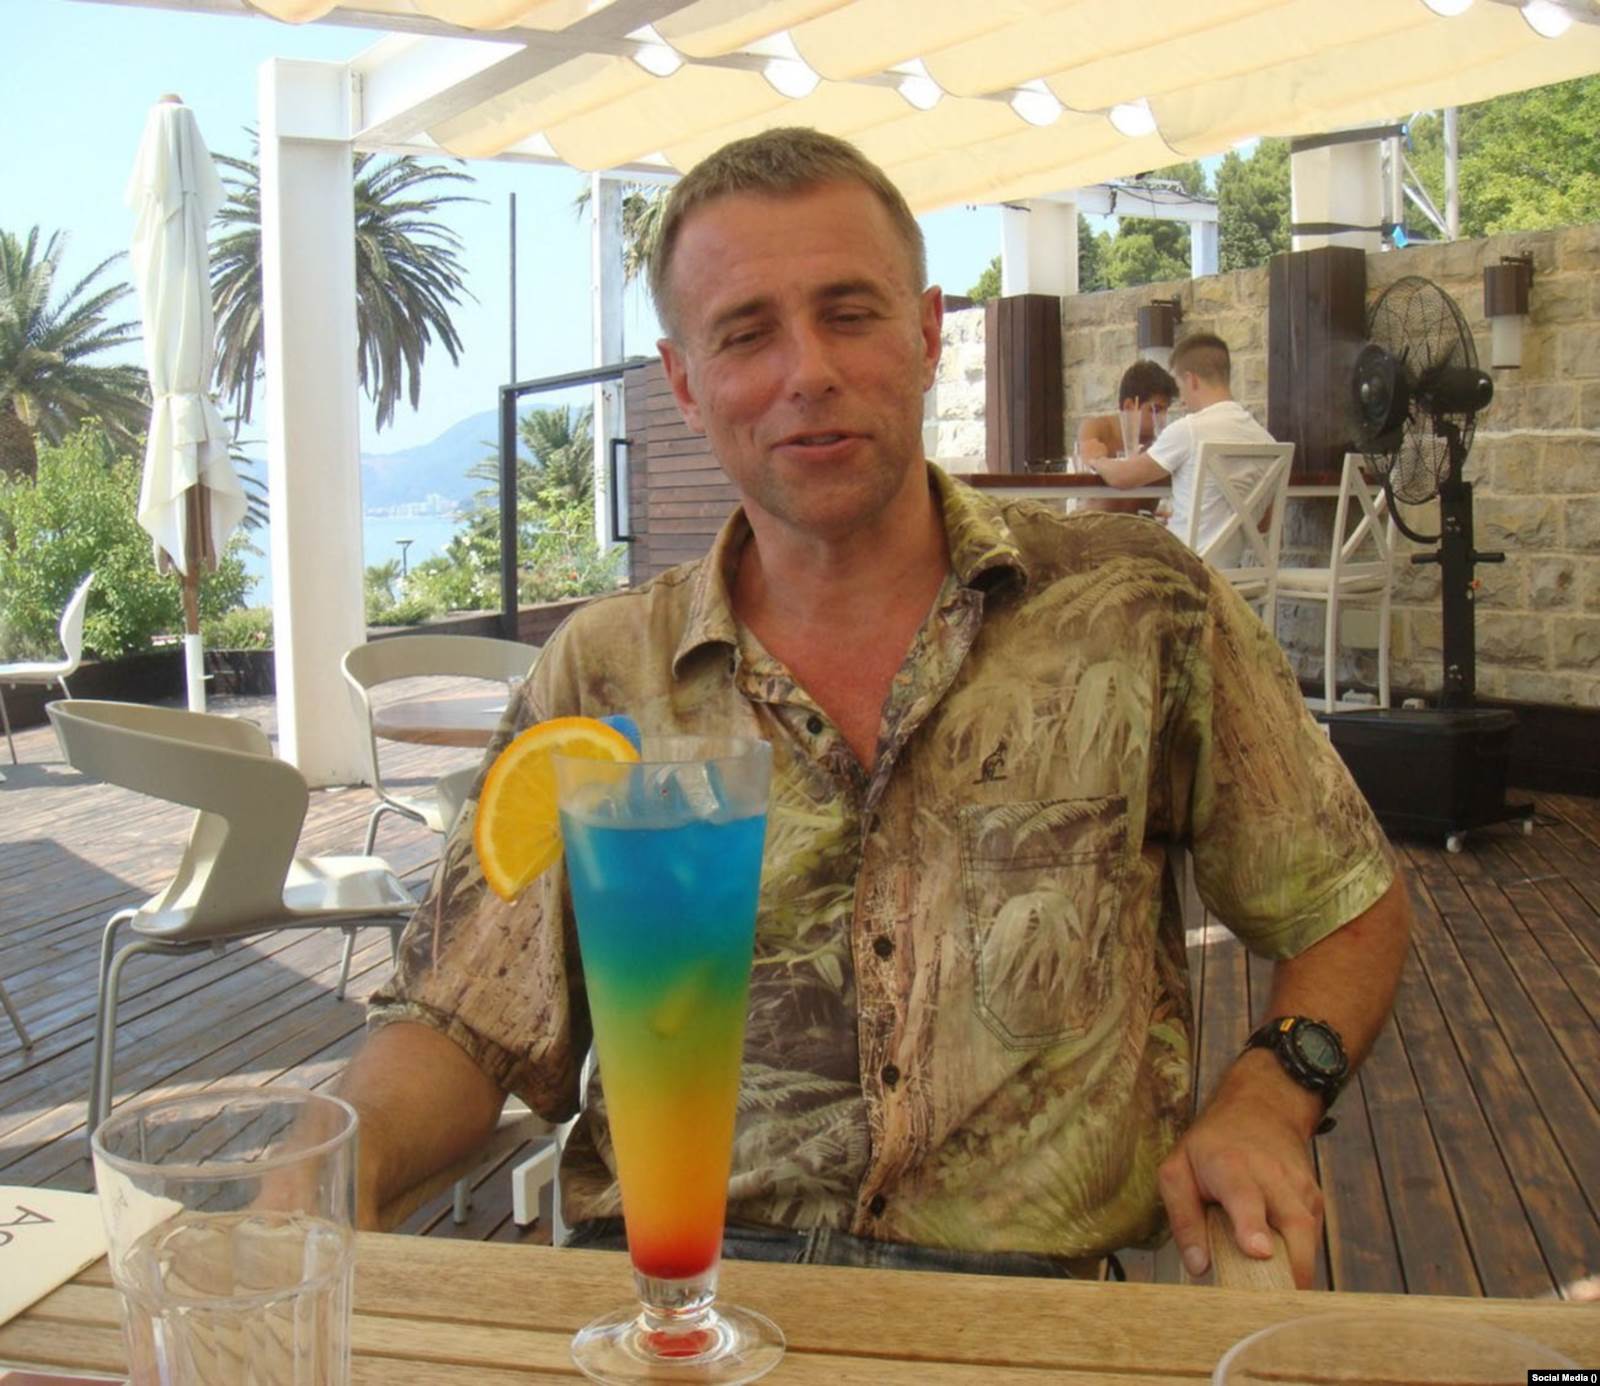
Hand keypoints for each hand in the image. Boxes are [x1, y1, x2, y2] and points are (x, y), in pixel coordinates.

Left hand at [1157, 1054, 1324, 1287]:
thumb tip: (1199, 1266)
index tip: (1258, 1252)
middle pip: (1294, 1223)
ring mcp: (1299, 1187)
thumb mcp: (1178, 1169)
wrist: (1260, 1109)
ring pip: (1308, 1235)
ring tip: (1277, 1296)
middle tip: (1276, 1303)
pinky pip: (1312, 1237)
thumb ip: (1183, 1217)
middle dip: (1292, 1265)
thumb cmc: (1210, 1146)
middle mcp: (1272, 1176)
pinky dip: (1300, 1258)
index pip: (1246, 1197)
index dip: (1252, 1225)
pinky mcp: (1314, 1199)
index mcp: (1231, 1166)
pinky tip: (1282, 1268)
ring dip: (1297, 1268)